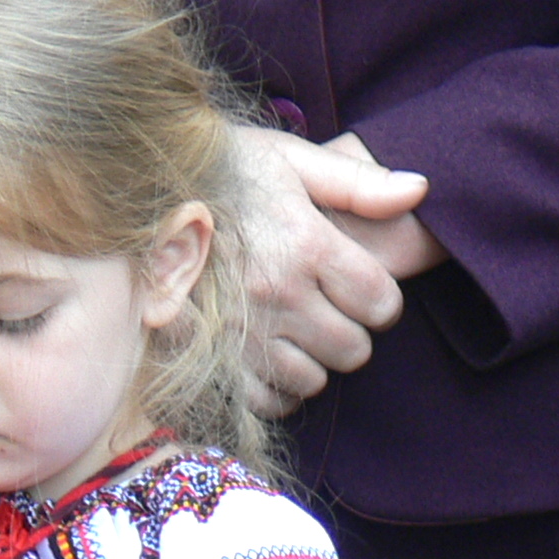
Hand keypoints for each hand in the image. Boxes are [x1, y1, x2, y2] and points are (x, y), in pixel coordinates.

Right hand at [225, 121, 433, 415]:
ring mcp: (243, 332)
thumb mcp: (289, 159)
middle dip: (351, 331)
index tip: (362, 289)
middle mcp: (278, 294)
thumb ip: (357, 182)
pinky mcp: (213, 359)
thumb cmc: (220, 172)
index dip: (381, 300)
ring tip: (296, 329)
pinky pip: (268, 400)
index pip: (381, 302)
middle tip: (329, 309)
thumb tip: (421, 190)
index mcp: (305, 244)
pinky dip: (278, 387)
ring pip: (314, 379)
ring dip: (314, 360)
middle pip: (353, 349)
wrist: (137, 197)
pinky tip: (272, 356)